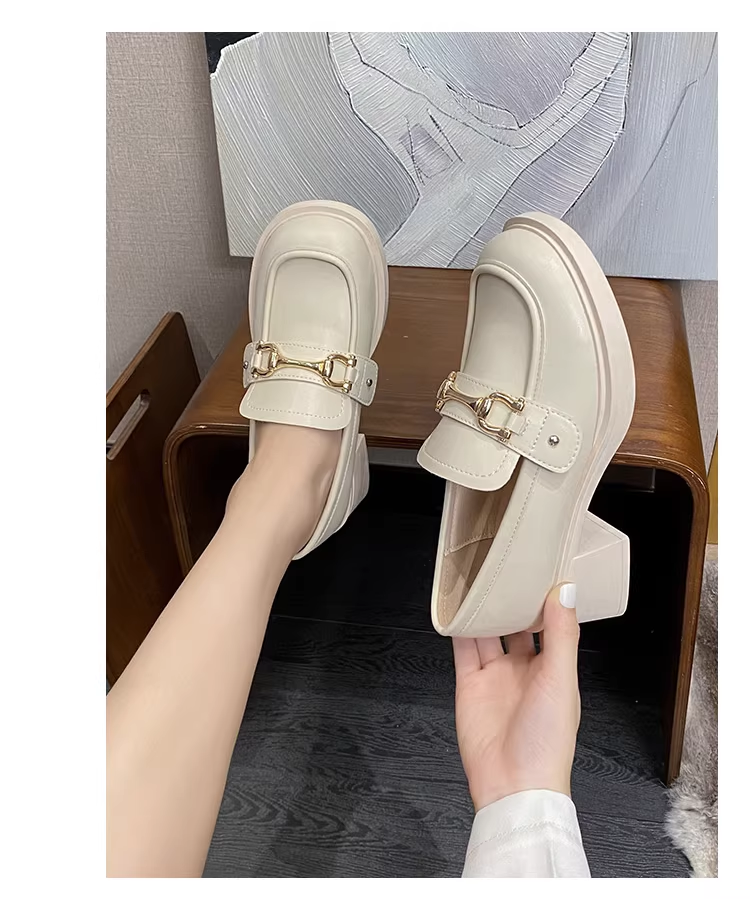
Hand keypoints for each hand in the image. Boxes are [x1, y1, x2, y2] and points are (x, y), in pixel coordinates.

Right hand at [453, 584, 580, 810]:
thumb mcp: (561, 681)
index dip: (544, 599)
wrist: (513, 785)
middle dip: (511, 601)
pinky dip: (458, 630)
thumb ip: (562, 635)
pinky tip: (456, 611)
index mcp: (553, 670)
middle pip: (515, 626)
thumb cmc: (547, 742)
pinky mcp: (469, 685)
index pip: (550, 625)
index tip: (541, 568)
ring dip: (483, 611)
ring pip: (486, 634)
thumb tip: (566, 592)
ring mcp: (495, 677)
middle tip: (505, 568)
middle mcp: (523, 670)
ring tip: (478, 581)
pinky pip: (462, 650)